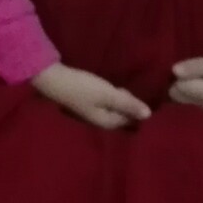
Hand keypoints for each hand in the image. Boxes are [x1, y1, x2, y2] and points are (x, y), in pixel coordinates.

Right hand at [33, 62, 150, 129]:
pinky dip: (108, 97)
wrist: (53, 79)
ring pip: (112, 108)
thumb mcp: (108, 94)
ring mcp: (91, 113)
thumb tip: (149, 115)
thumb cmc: (82, 88)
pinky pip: (103, 103)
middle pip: (121, 115)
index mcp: (107, 123)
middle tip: (130, 88)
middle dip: (128, 105)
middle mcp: (99, 121)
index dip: (138, 109)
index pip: (130, 120)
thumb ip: (128, 104)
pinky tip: (107, 87)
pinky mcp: (84, 103)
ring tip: (120, 86)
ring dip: (118, 100)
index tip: (142, 94)